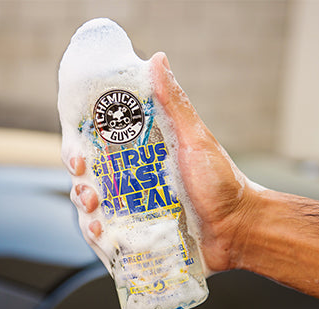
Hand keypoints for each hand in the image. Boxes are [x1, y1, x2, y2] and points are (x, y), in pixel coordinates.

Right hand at [68, 52, 258, 273]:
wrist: (241, 230)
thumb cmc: (223, 183)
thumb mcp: (194, 139)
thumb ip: (173, 104)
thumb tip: (157, 59)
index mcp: (139, 156)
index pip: (97, 149)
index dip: (78, 150)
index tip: (78, 156)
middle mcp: (131, 183)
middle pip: (88, 179)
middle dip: (78, 181)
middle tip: (86, 184)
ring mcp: (132, 212)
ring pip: (91, 209)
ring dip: (83, 209)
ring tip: (94, 210)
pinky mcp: (137, 238)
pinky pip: (106, 237)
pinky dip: (96, 235)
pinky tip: (101, 233)